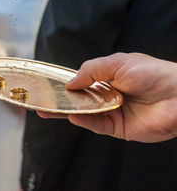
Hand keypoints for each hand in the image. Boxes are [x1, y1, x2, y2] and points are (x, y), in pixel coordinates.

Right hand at [37, 53, 176, 142]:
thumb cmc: (153, 74)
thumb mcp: (117, 62)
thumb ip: (91, 70)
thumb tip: (70, 82)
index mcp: (106, 78)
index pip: (79, 82)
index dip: (62, 84)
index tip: (45, 85)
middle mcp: (106, 96)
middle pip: (76, 99)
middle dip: (57, 101)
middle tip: (38, 101)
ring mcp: (110, 112)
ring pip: (82, 113)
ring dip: (64, 112)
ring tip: (46, 110)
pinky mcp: (117, 128)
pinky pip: (96, 125)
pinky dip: (83, 121)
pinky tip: (72, 116)